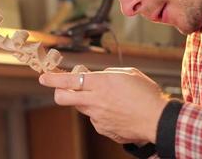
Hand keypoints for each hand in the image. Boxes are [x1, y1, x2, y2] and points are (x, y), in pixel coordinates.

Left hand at [39, 67, 168, 142]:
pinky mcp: (103, 129)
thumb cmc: (146, 94)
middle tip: (64, 89)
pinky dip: (100, 114)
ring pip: (81, 108)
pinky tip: (116, 112)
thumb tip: (97, 77)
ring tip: (107, 101)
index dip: (52, 79)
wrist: (158, 120)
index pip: (68, 81)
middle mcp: (94, 101)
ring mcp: (97, 117)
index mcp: (100, 83)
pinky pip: (95, 119)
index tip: (43, 78)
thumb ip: (108, 74)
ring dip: (87, 102)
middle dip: (59, 92)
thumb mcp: (128, 74)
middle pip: (63, 98)